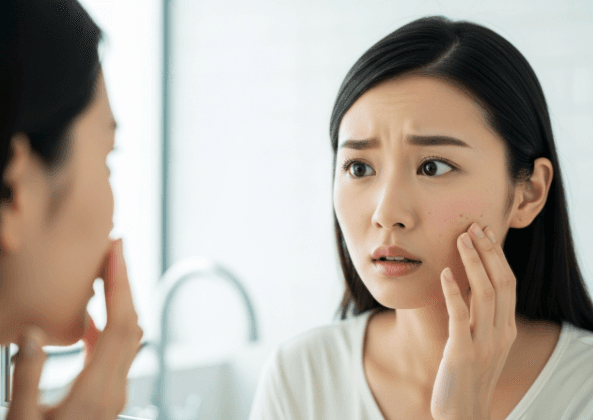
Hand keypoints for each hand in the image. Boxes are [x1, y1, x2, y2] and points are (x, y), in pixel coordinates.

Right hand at [6, 238, 143, 419]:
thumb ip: (26, 377)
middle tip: (114, 249)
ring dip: (120, 302)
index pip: (120, 324)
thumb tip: (36, 333)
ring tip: (104, 274)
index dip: (121, 284)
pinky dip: (108, 326)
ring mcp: (114, 395)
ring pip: (128, 336)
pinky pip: (115, 353)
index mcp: (96, 393)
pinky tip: (89, 319)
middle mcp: (114, 390)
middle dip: (125, 283)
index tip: (116, 250)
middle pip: (131, 324)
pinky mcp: (107, 398)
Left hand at [430, 223, 516, 419]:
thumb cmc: (468, 376)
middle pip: (501, 282)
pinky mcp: (463, 352)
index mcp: (507, 328)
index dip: (497, 256)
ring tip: (460, 238)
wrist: (463, 414)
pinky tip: (446, 273)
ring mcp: (484, 343)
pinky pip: (460, 315)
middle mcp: (501, 333)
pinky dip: (454, 291)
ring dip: (473, 262)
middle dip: (488, 251)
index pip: (508, 283)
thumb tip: (469, 285)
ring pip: (485, 293)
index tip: (484, 233)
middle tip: (473, 226)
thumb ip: (481, 317)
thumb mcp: (482, 343)